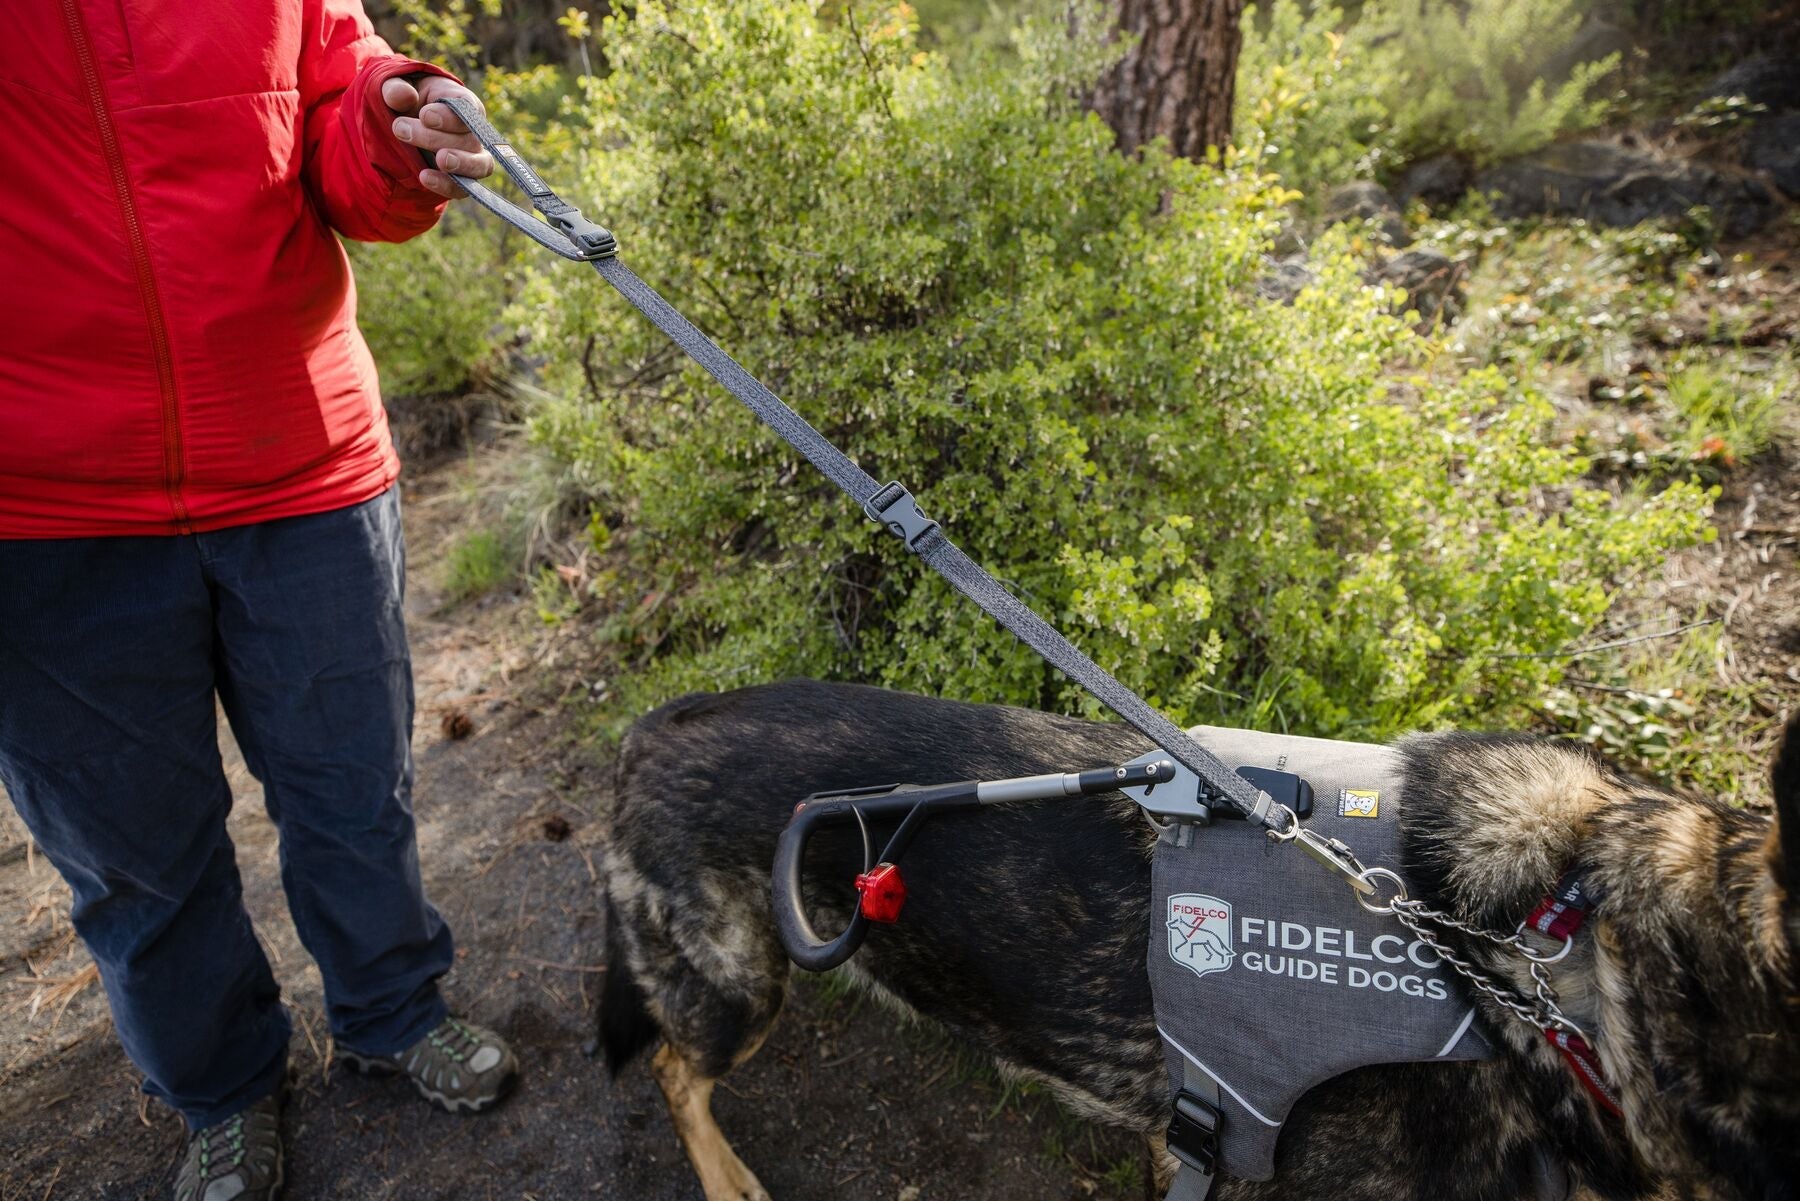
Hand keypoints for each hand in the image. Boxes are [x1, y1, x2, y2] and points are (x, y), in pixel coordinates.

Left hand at [382, 75, 495, 197]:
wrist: (405, 124)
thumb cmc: (406, 100)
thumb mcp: (395, 86)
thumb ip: (396, 87)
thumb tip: (405, 96)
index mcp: (462, 103)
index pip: (468, 109)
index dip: (450, 116)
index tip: (425, 116)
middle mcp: (473, 132)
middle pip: (469, 139)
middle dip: (436, 138)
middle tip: (400, 129)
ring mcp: (472, 158)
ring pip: (480, 165)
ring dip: (460, 163)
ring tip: (440, 160)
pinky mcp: (462, 180)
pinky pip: (464, 188)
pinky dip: (447, 185)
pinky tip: (425, 177)